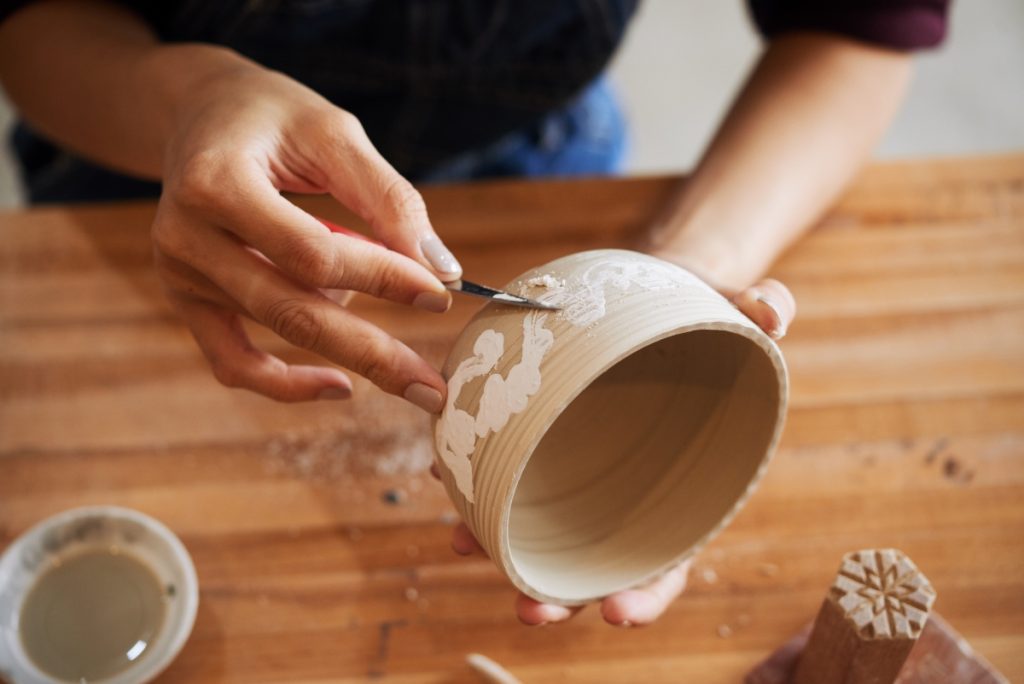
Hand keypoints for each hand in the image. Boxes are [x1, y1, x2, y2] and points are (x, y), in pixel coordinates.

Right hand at [150, 49, 462, 409]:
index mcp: (216, 183)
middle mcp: (186, 235)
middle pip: (291, 311)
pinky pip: (232, 362)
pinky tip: (338, 384)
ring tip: (389, 319)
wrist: (200, 112)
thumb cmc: (275, 116)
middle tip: (432, 389)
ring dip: (345, 339)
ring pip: (275, 330)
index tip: (442, 295)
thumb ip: (389, 199)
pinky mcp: (186, 299)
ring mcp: (179, 274)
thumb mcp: (335, 133)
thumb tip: (444, 272)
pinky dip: (283, 384)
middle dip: (371, 352)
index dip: (381, 277)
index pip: (311, 252)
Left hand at [438, 267, 794, 625]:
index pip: (670, 559)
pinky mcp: (544, 441)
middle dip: (559, 596)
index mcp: (682, 488)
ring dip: (499, 545)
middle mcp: (626, 493)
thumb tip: (775, 316)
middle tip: (528, 611)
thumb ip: (762, 311)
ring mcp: (581, 472)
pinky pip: (508, 472)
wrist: (652, 297)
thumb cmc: (700, 318)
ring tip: (464, 543)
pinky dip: (478, 481)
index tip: (619, 613)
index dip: (648, 593)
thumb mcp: (734, 311)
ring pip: (539, 527)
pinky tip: (447, 476)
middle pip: (593, 564)